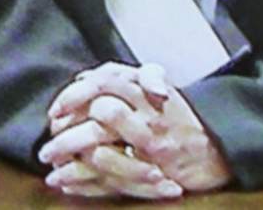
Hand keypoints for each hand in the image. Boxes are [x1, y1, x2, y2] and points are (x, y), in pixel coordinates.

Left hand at [42, 62, 231, 194]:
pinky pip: (114, 182)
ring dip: (73, 167)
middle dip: (68, 136)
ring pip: (103, 154)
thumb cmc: (177, 116)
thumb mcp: (153, 87)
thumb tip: (83, 77)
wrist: (215, 144)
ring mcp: (151, 147)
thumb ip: (121, 81)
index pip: (103, 84)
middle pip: (99, 119)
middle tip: (47, 148)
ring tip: (52, 172)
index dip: (74, 97)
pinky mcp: (153, 174)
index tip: (54, 112)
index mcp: (144, 90)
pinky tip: (67, 186)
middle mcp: (147, 116)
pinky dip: (87, 185)